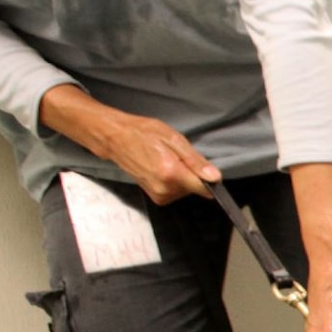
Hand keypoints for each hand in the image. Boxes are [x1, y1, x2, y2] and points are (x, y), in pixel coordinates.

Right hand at [39, 87, 217, 204]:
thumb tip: (215, 177)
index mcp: (171, 174)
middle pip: (196, 188)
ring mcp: (159, 195)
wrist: (116, 139)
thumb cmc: (143, 134)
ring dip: (183, 177)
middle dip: (192, 173)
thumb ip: (196, 161)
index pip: (204, 188)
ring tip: (167, 160)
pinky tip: (163, 168)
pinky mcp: (156, 197)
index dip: (210, 179)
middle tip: (177, 157)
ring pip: (186, 190)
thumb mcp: (174, 139)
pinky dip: (175, 181)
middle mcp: (165, 189)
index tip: (208, 172)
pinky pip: (176, 191)